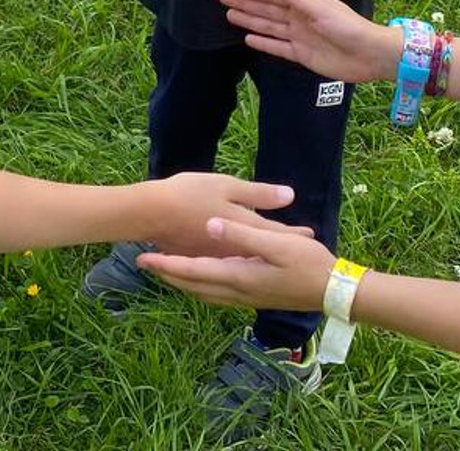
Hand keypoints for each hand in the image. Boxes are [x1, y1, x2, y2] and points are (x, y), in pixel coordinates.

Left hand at [138, 219, 336, 313]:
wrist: (335, 293)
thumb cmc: (308, 265)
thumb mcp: (276, 245)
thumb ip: (241, 234)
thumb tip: (211, 225)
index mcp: (239, 276)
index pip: (193, 272)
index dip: (167, 265)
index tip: (144, 258)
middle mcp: (238, 291)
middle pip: (194, 285)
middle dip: (169, 275)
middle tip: (146, 264)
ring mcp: (247, 297)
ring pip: (204, 292)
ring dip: (183, 282)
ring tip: (167, 272)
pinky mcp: (256, 297)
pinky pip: (217, 294)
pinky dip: (202, 287)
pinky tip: (204, 281)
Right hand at [143, 172, 308, 256]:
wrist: (149, 214)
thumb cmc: (187, 194)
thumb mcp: (224, 185)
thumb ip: (257, 194)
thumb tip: (290, 195)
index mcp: (243, 229)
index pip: (276, 233)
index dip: (294, 234)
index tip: (310, 235)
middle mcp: (235, 252)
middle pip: (265, 255)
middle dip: (282, 253)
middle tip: (300, 254)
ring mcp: (218, 262)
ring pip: (251, 267)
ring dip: (264, 265)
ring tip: (277, 265)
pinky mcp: (204, 266)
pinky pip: (231, 274)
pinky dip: (242, 270)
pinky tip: (242, 272)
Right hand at [220, 0, 399, 83]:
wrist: (369, 55)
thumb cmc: (348, 27)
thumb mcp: (320, 8)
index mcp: (304, 3)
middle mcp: (299, 18)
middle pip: (266, 9)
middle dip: (246, 3)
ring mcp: (299, 37)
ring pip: (268, 27)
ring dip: (250, 20)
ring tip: (230, 16)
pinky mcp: (301, 55)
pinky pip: (277, 47)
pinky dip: (263, 43)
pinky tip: (249, 39)